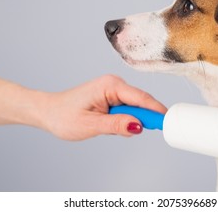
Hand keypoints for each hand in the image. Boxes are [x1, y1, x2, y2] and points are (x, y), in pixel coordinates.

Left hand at [34, 75, 166, 140]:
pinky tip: (111, 125)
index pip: (141, 98)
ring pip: (135, 107)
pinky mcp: (112, 96)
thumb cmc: (63, 116)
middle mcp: (114, 84)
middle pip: (141, 102)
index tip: (170, 122)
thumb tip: (138, 126)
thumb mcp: (90, 125)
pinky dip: (125, 119)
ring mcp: (114, 89)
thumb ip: (116, 125)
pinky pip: (128, 108)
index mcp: (110, 86)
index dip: (156, 111)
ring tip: (109, 128)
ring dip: (131, 120)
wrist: (48, 111)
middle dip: (144, 118)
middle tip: (136, 132)